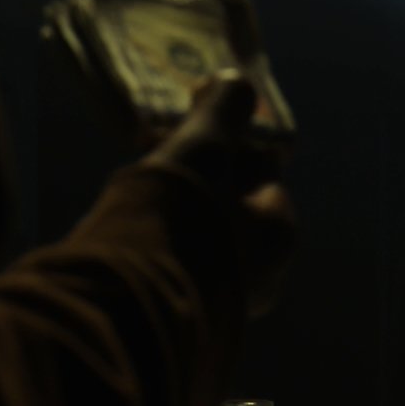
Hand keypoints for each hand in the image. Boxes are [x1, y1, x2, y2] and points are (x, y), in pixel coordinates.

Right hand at [142, 71, 295, 316]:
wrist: (134, 302)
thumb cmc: (182, 214)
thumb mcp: (207, 145)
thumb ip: (225, 109)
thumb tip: (237, 83)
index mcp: (277, 234)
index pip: (262, 174)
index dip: (229, 147)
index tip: (193, 133)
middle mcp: (258, 276)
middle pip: (230, 209)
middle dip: (199, 182)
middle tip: (160, 160)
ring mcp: (220, 305)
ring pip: (200, 240)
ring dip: (174, 213)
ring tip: (136, 194)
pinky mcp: (181, 321)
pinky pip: (174, 269)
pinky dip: (156, 247)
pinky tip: (127, 233)